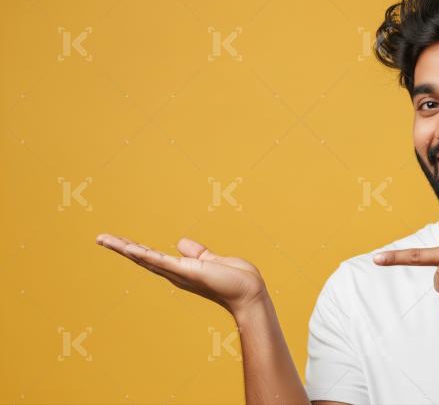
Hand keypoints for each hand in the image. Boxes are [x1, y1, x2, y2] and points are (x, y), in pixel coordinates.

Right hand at [96, 233, 266, 315]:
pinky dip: (145, 255)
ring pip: (146, 258)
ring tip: (105, 239)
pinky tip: (129, 247)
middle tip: (100, 238)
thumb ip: (197, 252)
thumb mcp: (212, 260)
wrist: (249, 291)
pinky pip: (162, 261)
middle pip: (142, 257)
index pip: (152, 256)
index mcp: (180, 269)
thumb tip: (180, 243)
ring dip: (125, 248)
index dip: (134, 248)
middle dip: (121, 247)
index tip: (116, 240)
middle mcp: (175, 273)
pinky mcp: (187, 271)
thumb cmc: (235, 279)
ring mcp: (179, 273)